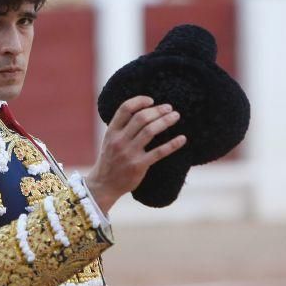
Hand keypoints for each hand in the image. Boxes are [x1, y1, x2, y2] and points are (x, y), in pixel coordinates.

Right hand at [85, 96, 186, 213]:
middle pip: (141, 118)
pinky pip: (159, 152)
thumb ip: (121, 127)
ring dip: (165, 121)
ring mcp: (129, 153)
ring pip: (150, 131)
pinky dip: (172, 144)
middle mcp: (119, 140)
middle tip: (169, 108)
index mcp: (111, 132)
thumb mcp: (109, 140)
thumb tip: (142, 111)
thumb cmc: (110, 160)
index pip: (125, 109)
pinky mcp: (139, 165)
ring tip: (175, 116)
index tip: (151, 100)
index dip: (139, 101)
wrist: (104, 184)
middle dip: (157, 110)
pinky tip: (182, 138)